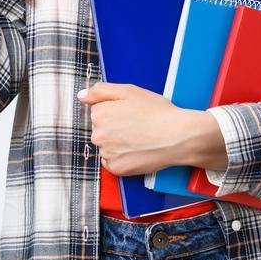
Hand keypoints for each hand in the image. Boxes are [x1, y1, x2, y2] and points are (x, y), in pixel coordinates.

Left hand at [78, 82, 225, 175]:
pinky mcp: (116, 169)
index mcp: (99, 114)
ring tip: (140, 138)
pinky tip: (138, 150)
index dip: (117, 110)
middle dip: (115, 127)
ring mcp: (106, 154)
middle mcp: (98, 135)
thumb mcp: (130, 91)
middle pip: (101, 129)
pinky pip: (113, 161)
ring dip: (118, 142)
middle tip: (138, 125)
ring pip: (107, 146)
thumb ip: (101, 90)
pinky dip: (123, 157)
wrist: (179, 136)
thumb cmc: (158, 112)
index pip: (99, 111)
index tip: (132, 112)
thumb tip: (81, 96)